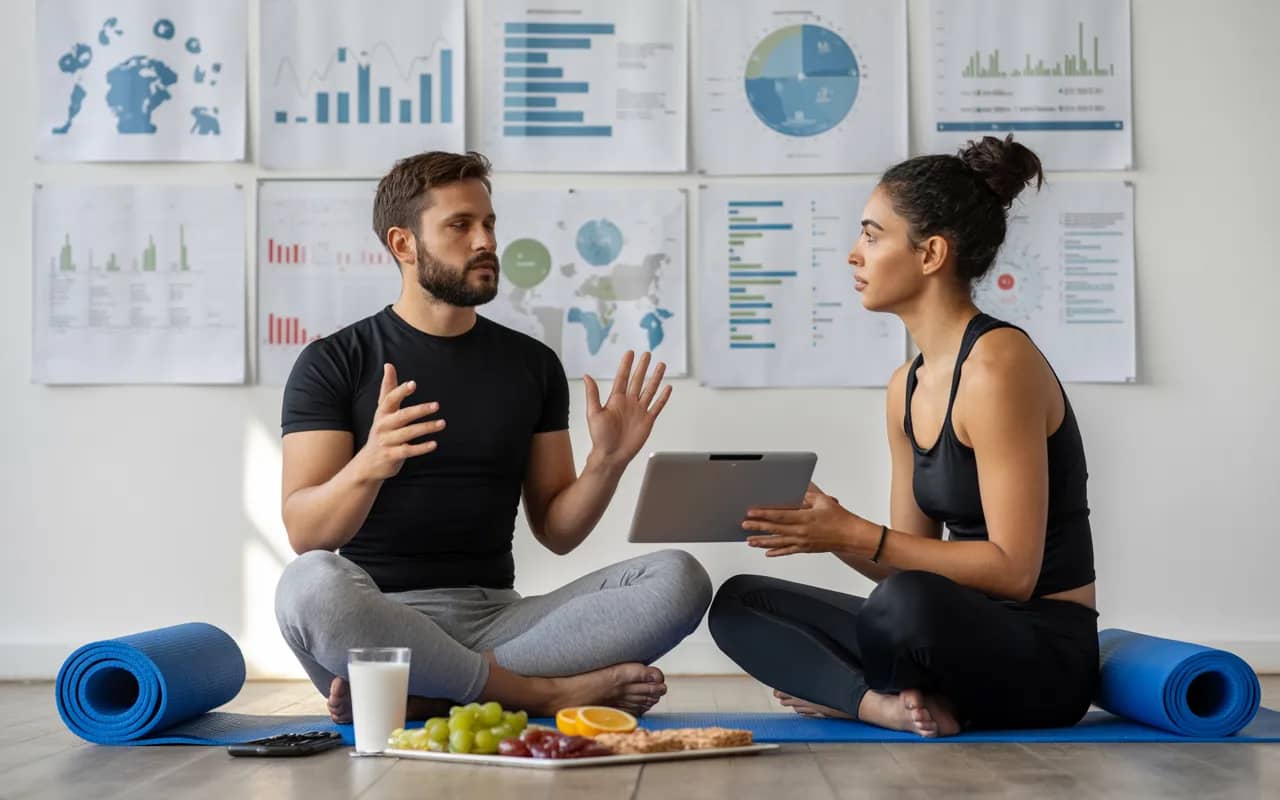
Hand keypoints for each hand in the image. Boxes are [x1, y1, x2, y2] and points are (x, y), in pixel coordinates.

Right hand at [356, 363, 444, 480]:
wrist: (368, 462)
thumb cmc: (381, 431)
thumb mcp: (382, 410)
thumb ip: (388, 388)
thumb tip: (389, 365)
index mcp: (382, 413)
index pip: (390, 399)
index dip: (401, 391)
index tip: (413, 384)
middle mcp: (383, 426)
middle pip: (402, 416)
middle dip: (420, 410)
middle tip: (437, 405)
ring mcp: (387, 441)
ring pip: (408, 433)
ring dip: (426, 428)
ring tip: (442, 423)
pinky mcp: (392, 456)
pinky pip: (408, 451)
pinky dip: (421, 448)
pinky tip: (434, 444)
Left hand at [583, 351, 671, 468]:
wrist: (612, 455)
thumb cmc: (601, 437)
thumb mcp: (593, 413)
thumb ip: (592, 394)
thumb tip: (587, 376)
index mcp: (616, 400)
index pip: (622, 377)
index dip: (626, 365)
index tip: (630, 353)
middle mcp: (628, 403)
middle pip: (638, 380)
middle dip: (642, 367)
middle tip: (647, 354)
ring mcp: (639, 411)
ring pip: (649, 390)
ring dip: (655, 378)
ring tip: (661, 365)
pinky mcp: (647, 420)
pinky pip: (657, 406)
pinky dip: (663, 397)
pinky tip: (667, 388)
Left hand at [743, 482, 866, 556]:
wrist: (851, 536)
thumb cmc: (840, 518)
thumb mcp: (823, 501)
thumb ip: (807, 495)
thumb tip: (795, 490)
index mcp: (805, 518)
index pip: (779, 516)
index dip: (763, 514)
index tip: (751, 512)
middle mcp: (801, 532)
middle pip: (774, 529)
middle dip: (757, 527)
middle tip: (743, 525)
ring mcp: (802, 542)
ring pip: (778, 542)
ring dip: (762, 541)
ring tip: (749, 540)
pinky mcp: (805, 549)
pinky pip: (787, 551)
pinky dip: (776, 552)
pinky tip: (767, 552)